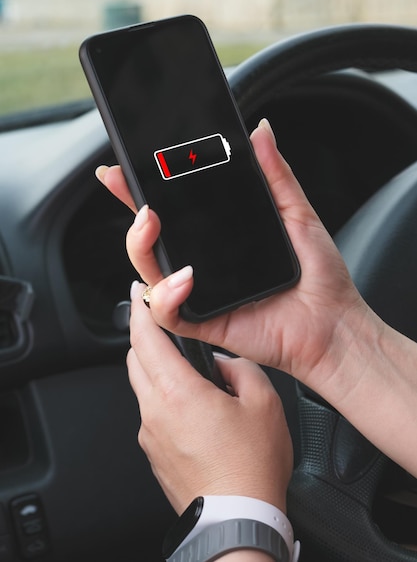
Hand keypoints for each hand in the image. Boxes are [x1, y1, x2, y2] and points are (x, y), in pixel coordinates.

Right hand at [97, 119, 365, 392]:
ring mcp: (197, 293)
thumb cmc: (318, 275)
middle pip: (148, 237)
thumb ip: (275, 175)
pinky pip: (167, 312)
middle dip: (129, 211)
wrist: (333, 322)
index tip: (124, 167)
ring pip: (148, 270)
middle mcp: (200, 262)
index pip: (170, 210)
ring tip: (151, 222)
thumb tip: (262, 131)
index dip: (141, 190)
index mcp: (216, 236)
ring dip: (139, 245)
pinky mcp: (202, 322)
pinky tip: (185, 277)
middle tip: (128, 185)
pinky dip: (167, 295)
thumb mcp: (297, 214)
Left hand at [127, 282, 292, 514]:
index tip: (140, 292)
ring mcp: (151, 436)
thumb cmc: (251, 468)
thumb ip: (241, 367)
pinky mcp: (155, 454)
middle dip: (146, 335)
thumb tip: (225, 363)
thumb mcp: (263, 402)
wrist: (238, 521)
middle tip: (164, 323)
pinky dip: (164, 397)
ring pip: (142, 386)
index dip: (141, 309)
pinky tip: (194, 406)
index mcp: (178, 393)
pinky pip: (152, 413)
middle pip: (135, 359)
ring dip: (155, 368)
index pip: (146, 338)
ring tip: (186, 366)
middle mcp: (155, 413)